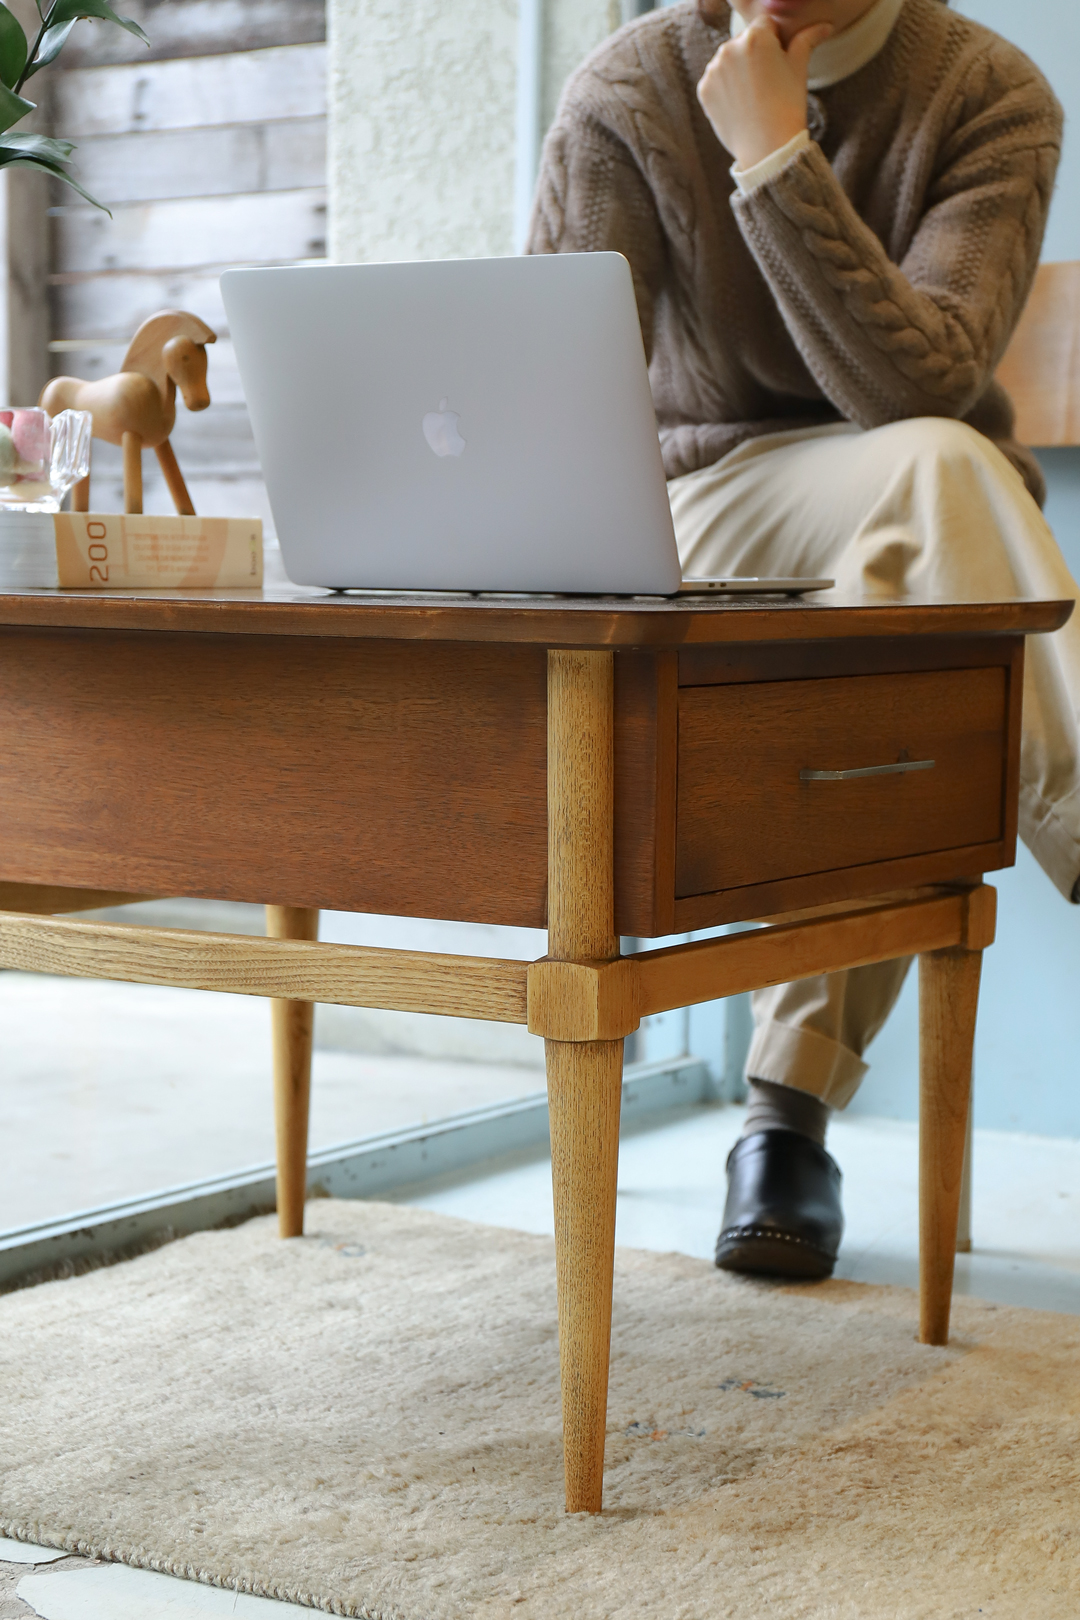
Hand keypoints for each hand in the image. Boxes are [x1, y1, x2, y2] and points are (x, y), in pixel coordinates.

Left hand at [697, 16, 833, 170]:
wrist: (767, 148)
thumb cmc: (787, 106)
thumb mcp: (799, 69)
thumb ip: (807, 40)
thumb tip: (825, 26)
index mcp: (756, 36)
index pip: (765, 25)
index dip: (775, 42)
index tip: (778, 64)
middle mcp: (729, 47)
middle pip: (744, 41)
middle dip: (754, 55)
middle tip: (766, 83)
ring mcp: (713, 69)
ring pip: (728, 60)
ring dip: (738, 70)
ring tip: (753, 95)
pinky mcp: (703, 89)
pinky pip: (716, 80)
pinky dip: (725, 89)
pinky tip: (739, 103)